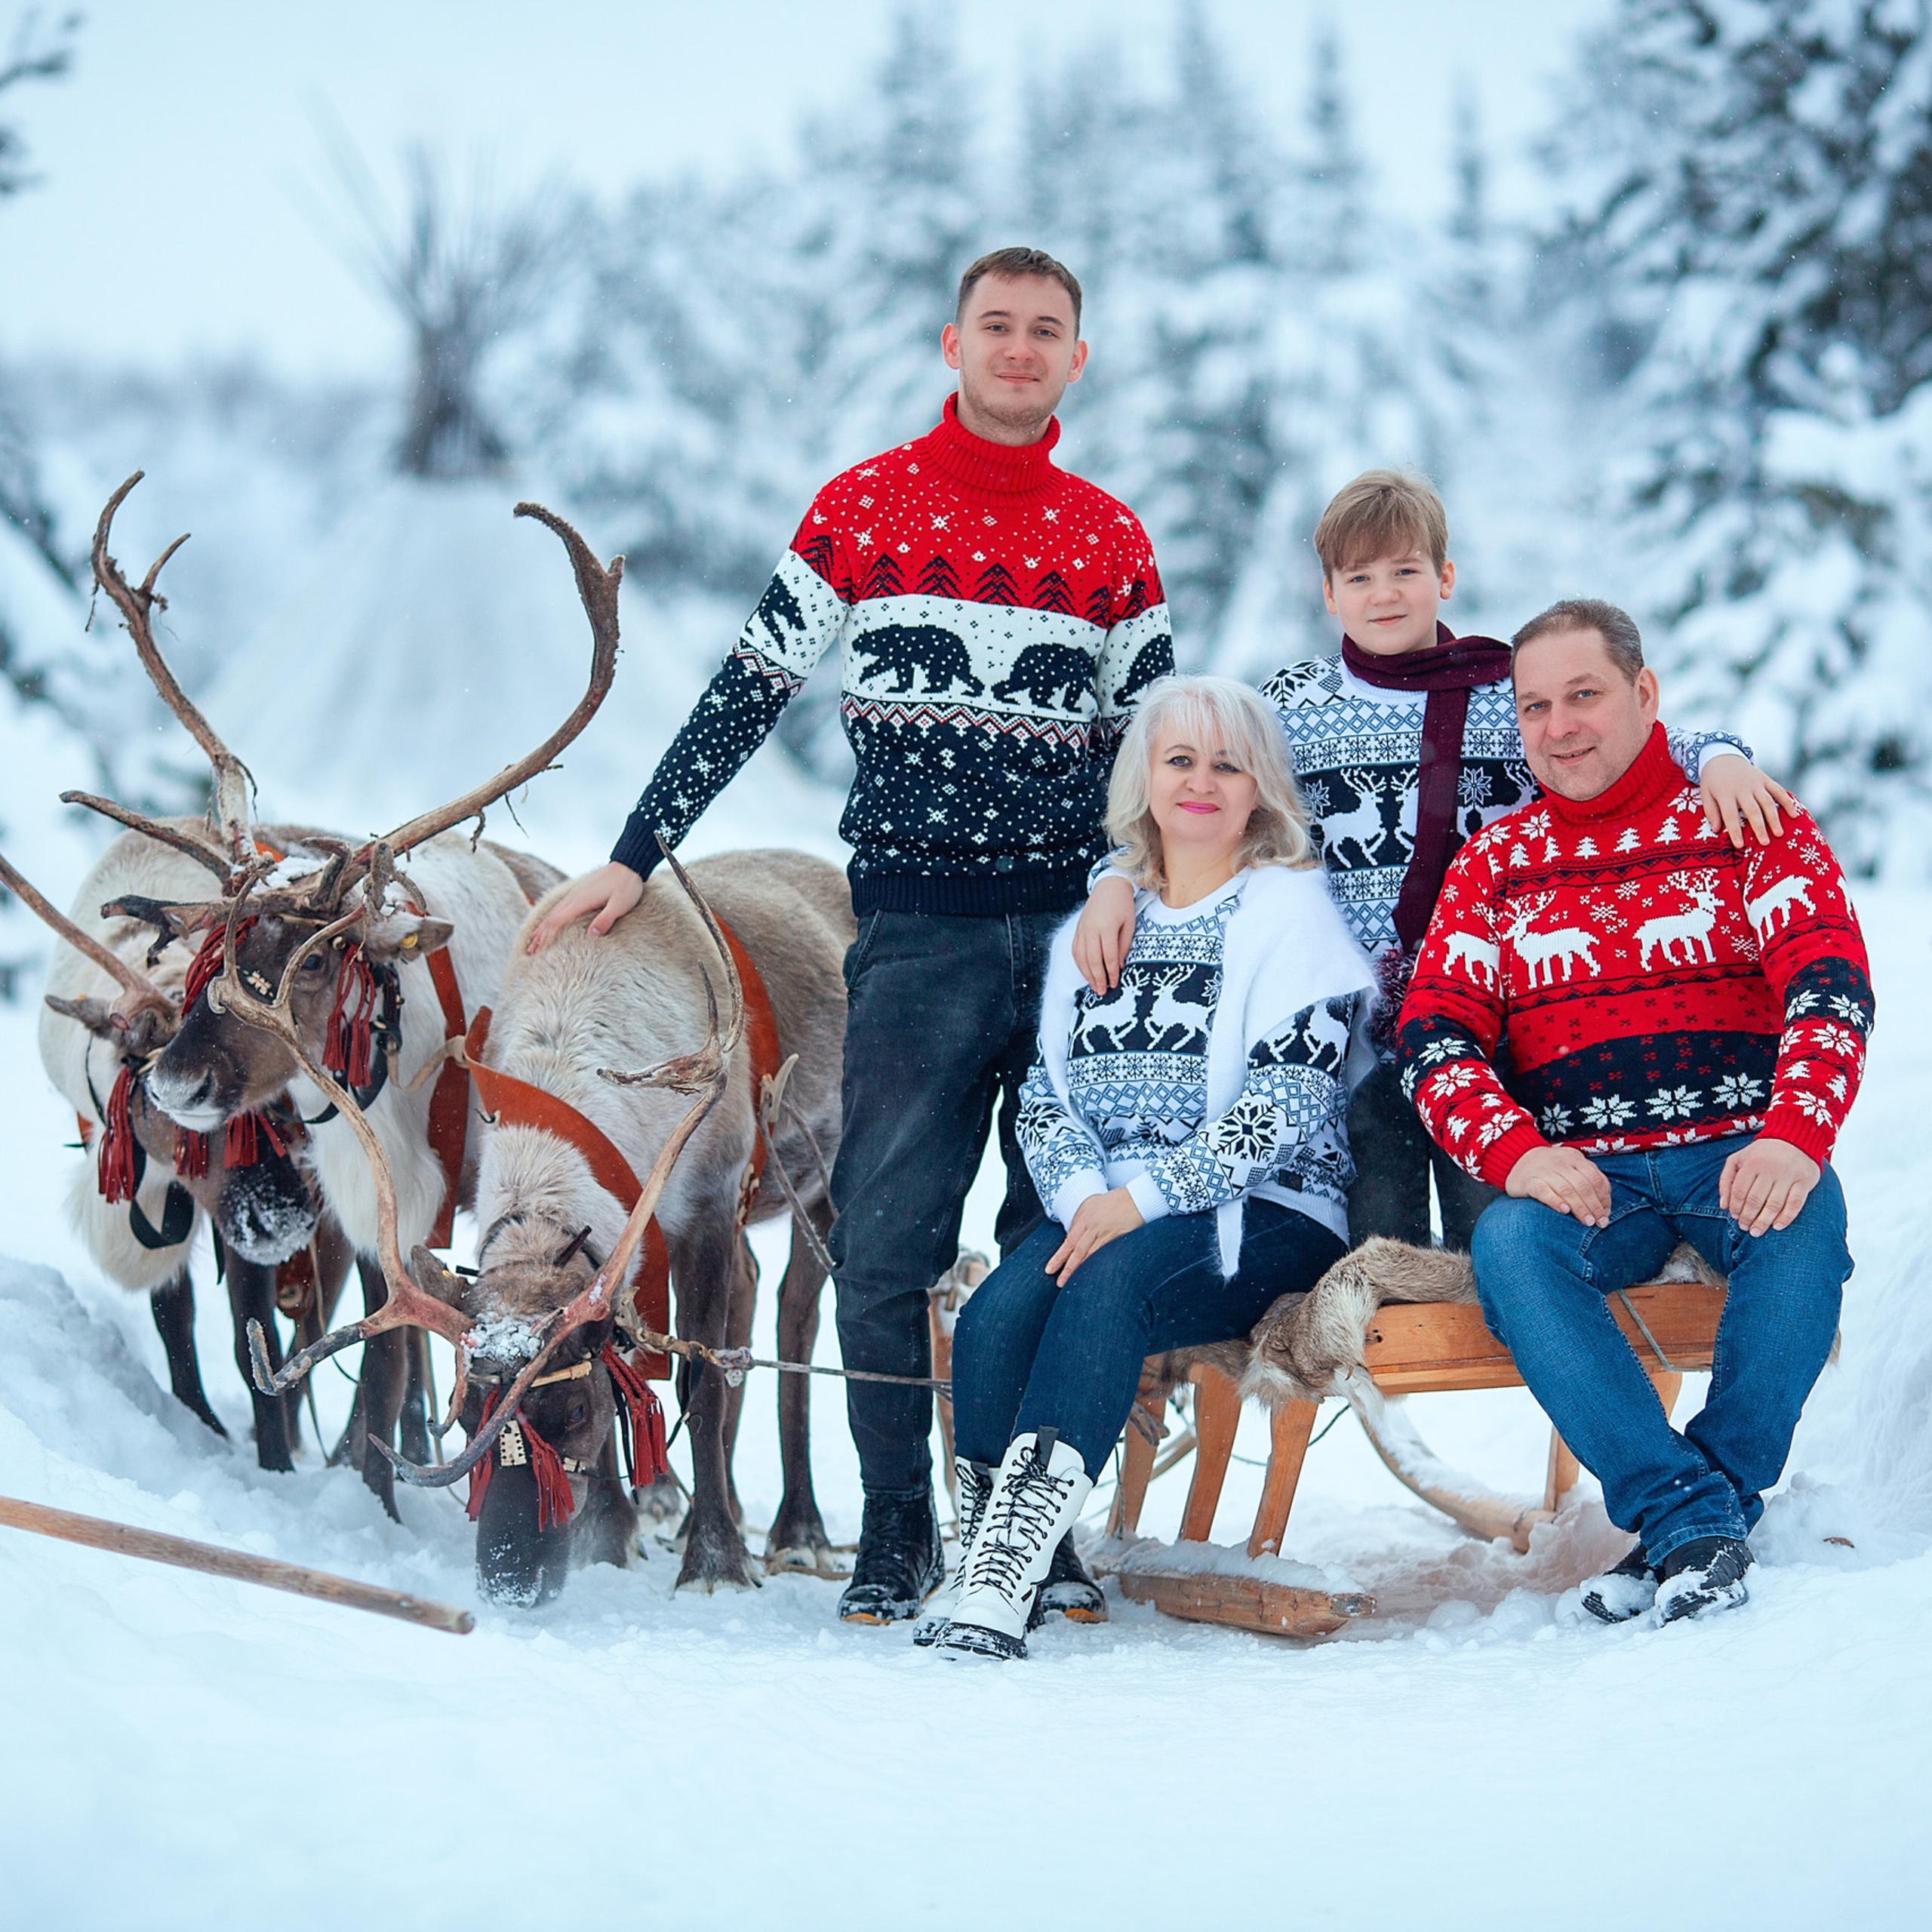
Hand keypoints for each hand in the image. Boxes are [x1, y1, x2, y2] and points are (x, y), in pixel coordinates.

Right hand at [525, 861, 643, 954]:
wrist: (628, 866)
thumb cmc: (626, 886)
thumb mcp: (620, 905)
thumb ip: (605, 919)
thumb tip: (591, 935)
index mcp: (580, 901)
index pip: (556, 921)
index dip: (546, 937)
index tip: (537, 951)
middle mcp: (574, 897)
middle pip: (550, 918)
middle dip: (539, 935)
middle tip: (530, 951)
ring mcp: (576, 893)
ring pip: (553, 912)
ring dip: (543, 927)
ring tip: (534, 940)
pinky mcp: (580, 892)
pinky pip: (560, 907)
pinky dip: (551, 918)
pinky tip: (550, 922)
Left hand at [1044, 1187, 1144, 1283]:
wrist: (1138, 1197)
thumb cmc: (1118, 1199)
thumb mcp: (1095, 1205)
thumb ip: (1085, 1219)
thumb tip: (1076, 1232)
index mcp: (1085, 1219)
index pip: (1069, 1242)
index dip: (1059, 1257)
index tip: (1050, 1269)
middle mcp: (1092, 1226)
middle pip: (1076, 1251)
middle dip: (1067, 1268)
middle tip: (1059, 1283)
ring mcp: (1105, 1232)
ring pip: (1088, 1254)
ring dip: (1079, 1269)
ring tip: (1071, 1283)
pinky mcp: (1117, 1237)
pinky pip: (1104, 1253)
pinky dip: (1097, 1264)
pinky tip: (1092, 1274)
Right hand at [1072, 875, 1135, 994]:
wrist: (1109, 887)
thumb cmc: (1123, 906)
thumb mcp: (1129, 925)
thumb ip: (1124, 946)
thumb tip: (1119, 966)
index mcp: (1106, 928)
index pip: (1109, 956)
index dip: (1112, 972)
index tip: (1115, 983)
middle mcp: (1091, 930)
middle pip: (1093, 960)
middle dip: (1098, 978)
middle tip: (1103, 992)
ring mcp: (1082, 930)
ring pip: (1081, 957)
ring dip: (1087, 974)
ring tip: (1094, 987)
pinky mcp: (1078, 930)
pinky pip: (1076, 951)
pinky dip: (1080, 964)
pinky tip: (1086, 973)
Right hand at [1504, 1144, 1611, 1227]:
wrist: (1515, 1159)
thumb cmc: (1549, 1170)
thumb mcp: (1570, 1168)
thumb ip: (1587, 1181)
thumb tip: (1605, 1207)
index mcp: (1575, 1158)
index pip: (1595, 1178)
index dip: (1603, 1198)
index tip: (1606, 1215)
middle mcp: (1561, 1162)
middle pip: (1583, 1185)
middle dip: (1594, 1206)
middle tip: (1599, 1223)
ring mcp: (1544, 1170)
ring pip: (1567, 1189)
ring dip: (1580, 1207)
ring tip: (1587, 1222)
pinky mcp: (1529, 1180)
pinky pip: (1544, 1190)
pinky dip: (1555, 1201)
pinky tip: (1564, 1211)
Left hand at [1699, 754, 1797, 849]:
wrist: (1722, 755)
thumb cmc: (1712, 780)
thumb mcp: (1705, 793)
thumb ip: (1711, 811)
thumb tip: (1716, 829)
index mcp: (1725, 793)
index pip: (1730, 815)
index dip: (1735, 831)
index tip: (1740, 845)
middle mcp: (1742, 788)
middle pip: (1752, 810)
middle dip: (1759, 827)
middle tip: (1765, 843)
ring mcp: (1755, 783)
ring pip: (1767, 802)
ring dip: (1774, 818)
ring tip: (1779, 834)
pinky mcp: (1765, 779)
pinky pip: (1778, 790)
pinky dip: (1787, 801)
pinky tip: (1794, 815)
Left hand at [1719, 1135, 1819, 1236]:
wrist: (1794, 1138)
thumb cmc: (1761, 1153)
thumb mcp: (1739, 1159)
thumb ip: (1727, 1179)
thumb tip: (1723, 1205)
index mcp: (1751, 1163)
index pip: (1740, 1191)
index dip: (1735, 1207)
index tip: (1734, 1217)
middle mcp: (1770, 1169)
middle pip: (1755, 1199)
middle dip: (1747, 1217)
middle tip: (1744, 1228)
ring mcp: (1788, 1175)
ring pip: (1774, 1204)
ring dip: (1763, 1221)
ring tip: (1756, 1232)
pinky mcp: (1804, 1181)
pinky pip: (1795, 1203)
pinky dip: (1786, 1217)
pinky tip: (1777, 1226)